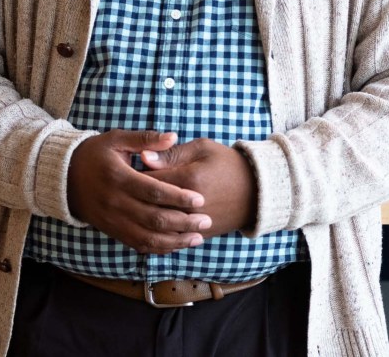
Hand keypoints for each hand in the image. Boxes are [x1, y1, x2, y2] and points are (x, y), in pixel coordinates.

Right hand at [67, 130, 212, 254]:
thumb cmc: (94, 153)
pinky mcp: (112, 230)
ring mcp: (113, 220)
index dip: (178, 197)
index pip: (154, 191)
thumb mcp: (116, 139)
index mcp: (119, 178)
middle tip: (206, 221)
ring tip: (197, 238)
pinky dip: (158, 248)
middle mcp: (115, 202)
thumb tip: (174, 136)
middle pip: (154, 219)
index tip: (200, 200)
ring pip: (147, 238)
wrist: (63, 177)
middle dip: (183, 222)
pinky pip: (137, 244)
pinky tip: (176, 245)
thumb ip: (145, 139)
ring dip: (174, 241)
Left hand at [140, 139, 256, 237]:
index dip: (134, 174)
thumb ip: (171, 153)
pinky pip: (170, 239)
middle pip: (149, 205)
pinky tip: (151, 221)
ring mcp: (194, 224)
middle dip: (136, 197)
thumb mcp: (202, 149)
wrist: (257, 190)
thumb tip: (143, 158)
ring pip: (158, 225)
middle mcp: (189, 206)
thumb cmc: (227, 164)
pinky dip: (158, 232)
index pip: (147, 180)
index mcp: (188, 179)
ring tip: (139, 204)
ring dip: (145, 216)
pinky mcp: (199, 235)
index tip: (130, 170)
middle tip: (131, 188)